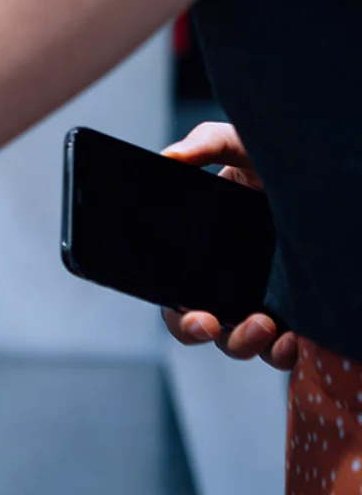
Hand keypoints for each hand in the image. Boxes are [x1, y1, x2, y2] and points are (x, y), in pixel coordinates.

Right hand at [159, 121, 296, 369]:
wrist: (326, 172)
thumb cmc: (277, 162)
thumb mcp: (239, 143)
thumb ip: (204, 144)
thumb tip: (168, 157)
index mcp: (205, 257)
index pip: (179, 302)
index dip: (182, 319)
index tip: (199, 319)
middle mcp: (233, 285)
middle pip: (210, 332)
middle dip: (212, 336)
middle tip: (218, 325)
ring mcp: (269, 301)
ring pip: (249, 345)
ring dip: (250, 345)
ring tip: (267, 328)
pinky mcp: (302, 310)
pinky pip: (288, 348)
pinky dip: (289, 352)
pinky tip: (298, 338)